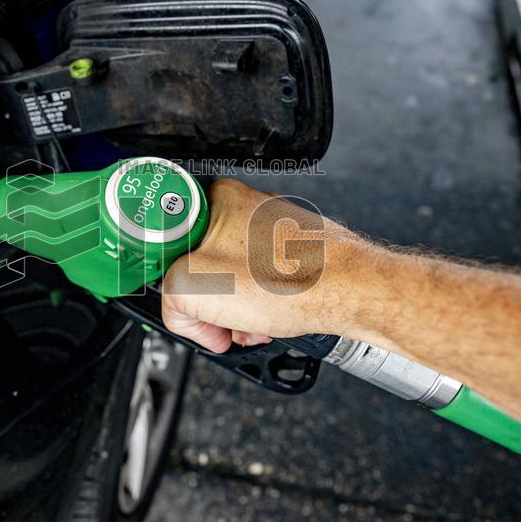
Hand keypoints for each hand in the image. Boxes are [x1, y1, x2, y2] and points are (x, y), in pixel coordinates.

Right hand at [161, 178, 370, 352]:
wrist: (353, 292)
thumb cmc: (292, 279)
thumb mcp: (193, 290)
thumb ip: (169, 299)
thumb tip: (181, 313)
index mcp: (214, 199)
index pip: (167, 244)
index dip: (170, 282)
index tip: (182, 301)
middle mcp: (244, 206)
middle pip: (201, 265)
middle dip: (210, 303)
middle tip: (222, 319)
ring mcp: (270, 229)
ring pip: (232, 278)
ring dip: (236, 310)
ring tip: (253, 322)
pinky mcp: (291, 250)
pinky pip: (260, 282)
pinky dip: (260, 306)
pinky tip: (271, 318)